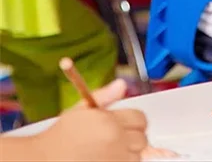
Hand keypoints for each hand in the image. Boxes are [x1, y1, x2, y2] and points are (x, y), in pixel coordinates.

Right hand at [30, 104, 146, 161]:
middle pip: (142, 138)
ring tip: (110, 151)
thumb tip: (122, 84)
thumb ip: (104, 96)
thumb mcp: (80, 110)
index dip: (134, 121)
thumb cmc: (59, 138)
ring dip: (128, 154)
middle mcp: (115, 141)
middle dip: (133, 138)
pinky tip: (108, 159)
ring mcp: (114, 160)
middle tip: (117, 139)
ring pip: (137, 156)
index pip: (140, 119)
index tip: (125, 124)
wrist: (41, 161)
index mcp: (110, 122)